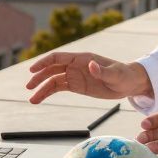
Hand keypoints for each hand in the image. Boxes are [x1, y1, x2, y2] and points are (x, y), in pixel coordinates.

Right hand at [25, 51, 153, 103]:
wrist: (129, 83)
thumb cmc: (124, 75)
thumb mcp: (115, 74)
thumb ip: (103, 71)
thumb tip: (92, 65)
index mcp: (82, 58)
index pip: (58, 57)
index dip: (44, 62)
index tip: (33, 70)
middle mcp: (75, 65)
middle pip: (52, 68)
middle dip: (39, 76)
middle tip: (29, 86)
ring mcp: (74, 75)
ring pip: (52, 80)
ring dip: (41, 88)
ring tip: (32, 99)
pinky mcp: (76, 85)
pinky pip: (58, 88)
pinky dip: (47, 93)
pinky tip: (39, 99)